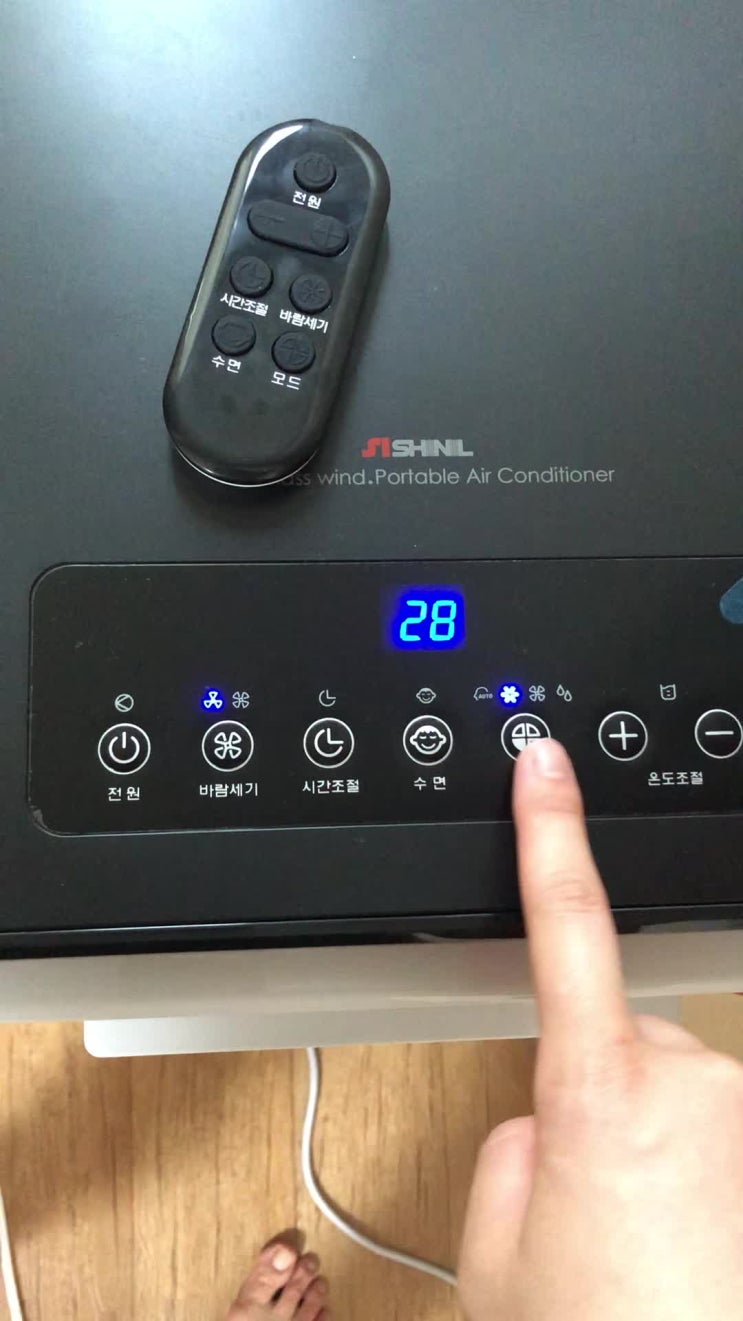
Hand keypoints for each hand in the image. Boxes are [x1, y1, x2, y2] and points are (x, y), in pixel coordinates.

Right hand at [458, 739, 742, 1320]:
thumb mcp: (497, 1243)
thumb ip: (515, 1137)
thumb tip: (549, 1106)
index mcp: (600, 1091)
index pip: (569, 925)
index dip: (552, 833)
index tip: (546, 765)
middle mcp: (694, 1086)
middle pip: (620, 1038)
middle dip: (594, 1092)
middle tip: (585, 1201)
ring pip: (670, 1089)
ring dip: (645, 1141)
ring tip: (639, 1238)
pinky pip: (713, 1132)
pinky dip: (689, 1172)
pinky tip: (681, 1240)